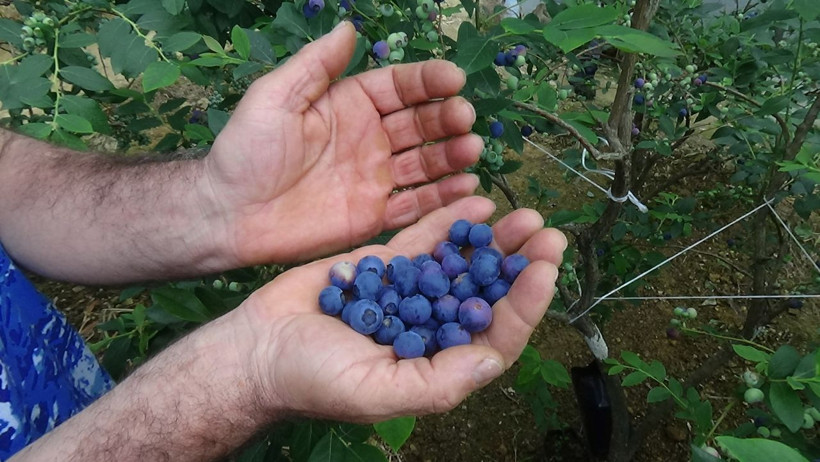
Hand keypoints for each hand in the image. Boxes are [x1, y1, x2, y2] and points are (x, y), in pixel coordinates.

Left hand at [205, 22, 480, 266]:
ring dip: (452, 155)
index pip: (399, 88)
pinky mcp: (374, 216)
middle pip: (420, 123)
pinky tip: (467, 187)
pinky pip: (416, 205)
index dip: (427, 81)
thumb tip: (348, 27)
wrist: (228, 214)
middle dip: (446, 118)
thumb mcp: (274, 97)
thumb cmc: (246, 151)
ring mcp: (375, 178)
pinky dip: (443, 197)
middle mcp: (370, 138)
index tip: (454, 78)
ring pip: (425, 163)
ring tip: (471, 149)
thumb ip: (315, 66)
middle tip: (464, 118)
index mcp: (349, 105)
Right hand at [237, 197, 565, 421]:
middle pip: (487, 293)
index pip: (494, 334)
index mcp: (439, 363)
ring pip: (462, 263)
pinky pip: (426, 240)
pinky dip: (451, 223)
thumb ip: (437, 381)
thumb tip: (492, 359)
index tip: (544, 269)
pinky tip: (478, 204)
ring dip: (493, 240)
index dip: (524, 303)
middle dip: (519, 263)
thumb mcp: (376, 392)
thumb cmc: (312, 380)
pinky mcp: (388, 265)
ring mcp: (411, 293)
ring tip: (523, 215)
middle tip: (546, 232)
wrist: (258, 348)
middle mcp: (433, 327)